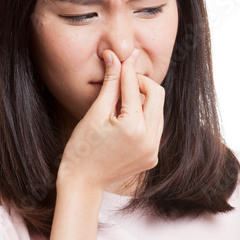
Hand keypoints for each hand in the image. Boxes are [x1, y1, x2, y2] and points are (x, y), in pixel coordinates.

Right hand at [58, 48, 164, 192]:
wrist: (83, 183)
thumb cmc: (82, 148)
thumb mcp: (95, 113)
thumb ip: (110, 84)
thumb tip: (115, 57)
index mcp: (134, 127)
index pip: (135, 87)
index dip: (126, 70)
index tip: (121, 58)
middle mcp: (150, 140)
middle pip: (157, 95)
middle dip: (140, 84)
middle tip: (123, 81)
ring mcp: (153, 150)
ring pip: (158, 111)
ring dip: (144, 100)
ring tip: (121, 102)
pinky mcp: (153, 157)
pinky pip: (155, 128)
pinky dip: (144, 118)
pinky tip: (126, 119)